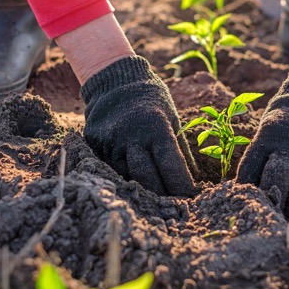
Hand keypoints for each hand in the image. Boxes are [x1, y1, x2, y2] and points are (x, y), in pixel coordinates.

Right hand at [81, 56, 196, 196]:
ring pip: (127, 177)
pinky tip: (133, 182)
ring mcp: (110, 141)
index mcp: (156, 127)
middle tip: (173, 207)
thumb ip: (180, 150)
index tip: (191, 200)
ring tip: (155, 198)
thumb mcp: (173, 119)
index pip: (171, 166)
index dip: (182, 187)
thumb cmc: (152, 101)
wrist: (116, 81)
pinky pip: (111, 169)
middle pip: (147, 179)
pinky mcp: (94, 144)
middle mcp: (131, 136)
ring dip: (142, 189)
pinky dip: (124, 177)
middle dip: (162, 196)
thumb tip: (194, 180)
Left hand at [237, 61, 288, 215]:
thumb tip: (243, 190)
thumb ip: (257, 160)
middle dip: (272, 196)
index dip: (246, 186)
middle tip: (267, 212)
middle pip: (278, 174)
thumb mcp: (264, 135)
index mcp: (265, 138)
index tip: (242, 200)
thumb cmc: (280, 128)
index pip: (251, 166)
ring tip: (286, 214)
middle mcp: (287, 142)